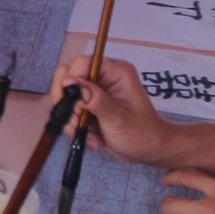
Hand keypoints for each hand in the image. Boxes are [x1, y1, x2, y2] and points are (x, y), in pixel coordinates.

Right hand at [50, 56, 175, 166]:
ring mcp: (95, 91)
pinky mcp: (89, 105)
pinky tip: (92, 138)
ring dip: (71, 120)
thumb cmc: (142, 134)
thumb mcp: (119, 119)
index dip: (71, 80)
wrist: (149, 150)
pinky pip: (70, 111)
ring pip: (65, 96)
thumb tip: (71, 82)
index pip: (82, 63)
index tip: (70, 104)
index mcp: (116, 71)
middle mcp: (104, 77)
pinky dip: (75, 127)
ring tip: (89, 136)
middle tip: (76, 123)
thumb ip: (96, 100)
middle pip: (68, 77)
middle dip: (67, 104)